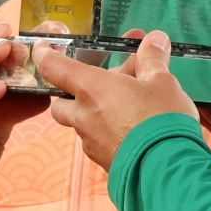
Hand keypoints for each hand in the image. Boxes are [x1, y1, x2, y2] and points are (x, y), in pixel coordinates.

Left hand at [42, 30, 195, 170]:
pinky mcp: (104, 162)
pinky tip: (134, 130)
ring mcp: (91, 142)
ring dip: (94, 113)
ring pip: (80, 124)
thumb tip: (154, 39)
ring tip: (126, 107)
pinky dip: (108, 132)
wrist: (167, 171)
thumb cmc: (160, 119)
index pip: (53, 67)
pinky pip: (97, 142)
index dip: (45, 54)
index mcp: (91, 89)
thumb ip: (153, 59)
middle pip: (61, 103)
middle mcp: (83, 116)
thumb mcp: (162, 82)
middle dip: (73, 93)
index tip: (43, 47)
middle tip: (100, 85)